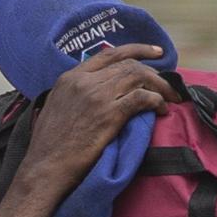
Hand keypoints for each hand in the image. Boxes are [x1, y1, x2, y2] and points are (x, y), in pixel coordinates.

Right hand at [12, 43, 167, 196]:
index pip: (109, 53)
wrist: (45, 166)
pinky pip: (141, 98)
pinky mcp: (108, 115)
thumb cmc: (50, 145)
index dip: (137, 50)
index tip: (156, 53)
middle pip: (128, 65)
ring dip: (160, 86)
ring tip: (171, 98)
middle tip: (169, 85)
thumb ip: (76, 93)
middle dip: (155, 73)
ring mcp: (97, 96)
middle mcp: (84, 81)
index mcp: (70, 77)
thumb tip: (97, 91)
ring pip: (138, 77)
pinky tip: (162, 110)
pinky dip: (156, 101)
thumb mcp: (58, 106)